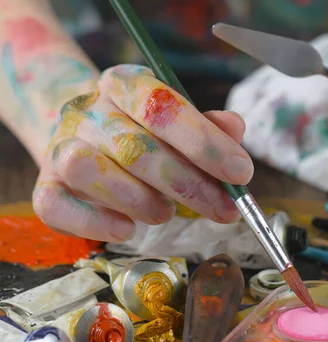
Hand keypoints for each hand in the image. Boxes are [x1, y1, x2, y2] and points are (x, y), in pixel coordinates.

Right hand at [33, 65, 253, 241]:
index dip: (206, 143)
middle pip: (137, 148)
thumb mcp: (178, 119)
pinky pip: (56, 206)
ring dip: (140, 201)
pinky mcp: (44, 185)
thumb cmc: (144, 131)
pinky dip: (95, 223)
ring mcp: (60, 146)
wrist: (82, 133)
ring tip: (165, 212)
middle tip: (224, 210)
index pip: (163, 107)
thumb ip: (208, 127)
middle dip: (191, 186)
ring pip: (92, 171)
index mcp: (125, 84)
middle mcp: (88, 110)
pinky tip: (127, 229)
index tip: (241, 173)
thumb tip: (234, 128)